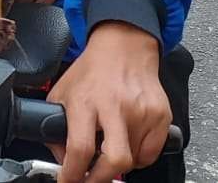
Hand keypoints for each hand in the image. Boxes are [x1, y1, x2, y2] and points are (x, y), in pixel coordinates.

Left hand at [48, 22, 170, 182]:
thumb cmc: (92, 70)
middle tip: (90, 180)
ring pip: (134, 161)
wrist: (124, 48)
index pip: (80, 148)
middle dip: (100, 179)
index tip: (68, 181)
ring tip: (109, 147)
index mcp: (86, 101)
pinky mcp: (161, 116)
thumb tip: (62, 160)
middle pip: (115, 160)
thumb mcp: (62, 93)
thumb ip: (56, 126)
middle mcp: (115, 106)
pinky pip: (150, 154)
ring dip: (119, 164)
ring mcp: (141, 112)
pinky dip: (138, 157)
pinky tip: (127, 142)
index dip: (73, 173)